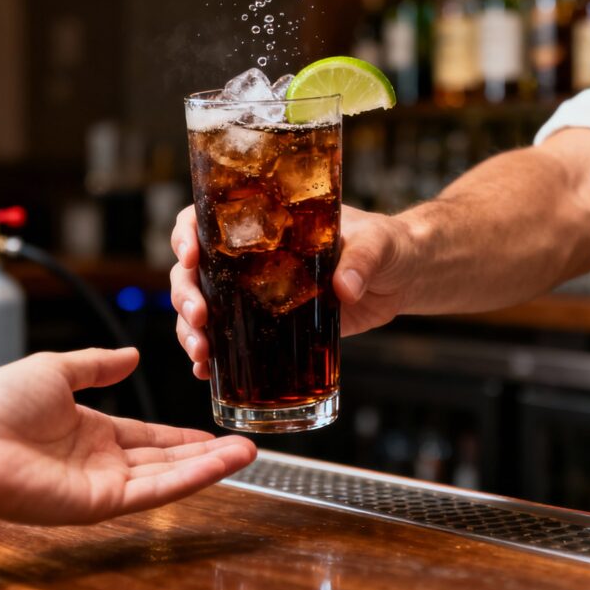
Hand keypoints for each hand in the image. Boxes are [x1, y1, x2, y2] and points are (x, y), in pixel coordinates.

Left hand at [0, 348, 255, 548]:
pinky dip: (190, 480)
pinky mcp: (101, 503)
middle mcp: (100, 461)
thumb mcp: (55, 370)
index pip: (146, 436)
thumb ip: (96, 364)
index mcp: (89, 430)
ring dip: (209, 466)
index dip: (180, 435)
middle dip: (205, 453)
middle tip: (244, 446)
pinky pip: (154, 492)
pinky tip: (218, 466)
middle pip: (165, 459)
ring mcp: (102, 485)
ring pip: (168, 477)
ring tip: (247, 454)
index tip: (210, 431)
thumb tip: (130, 354)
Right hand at [170, 205, 416, 378]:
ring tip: (201, 354)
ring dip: (190, 330)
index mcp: (267, 221)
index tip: (190, 254)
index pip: (207, 217)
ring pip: (203, 307)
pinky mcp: (270, 326)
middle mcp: (251, 256)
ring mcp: (255, 293)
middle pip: (194, 269)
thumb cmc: (387, 245)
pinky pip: (229, 339)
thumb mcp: (376, 243)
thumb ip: (361, 259)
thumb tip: (346, 287)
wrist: (403, 278)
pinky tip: (206, 371)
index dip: (188, 233)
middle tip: (198, 316)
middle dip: (186, 294)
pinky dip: (213, 356)